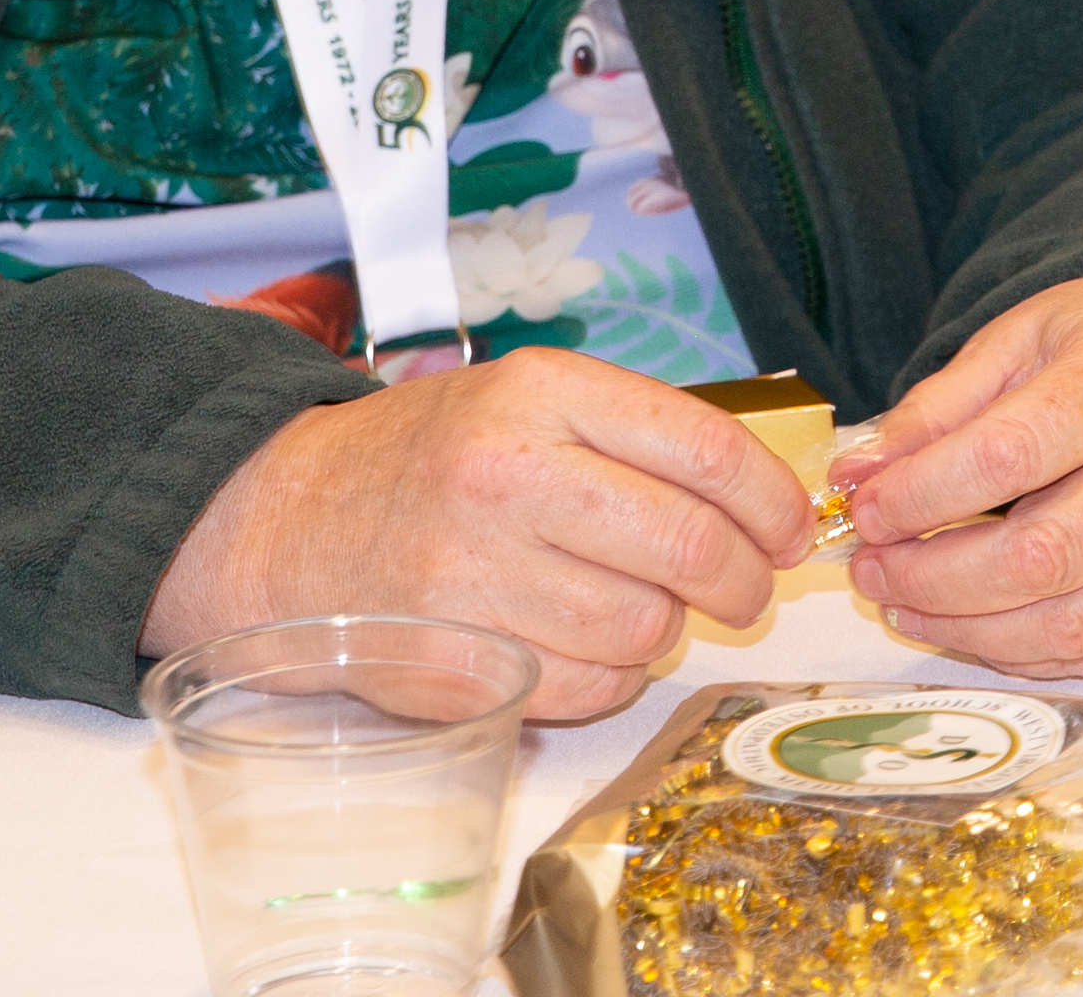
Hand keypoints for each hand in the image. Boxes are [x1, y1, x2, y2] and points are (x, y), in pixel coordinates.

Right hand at [142, 351, 817, 721]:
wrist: (289, 522)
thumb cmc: (436, 460)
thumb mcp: (530, 401)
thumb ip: (640, 437)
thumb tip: (768, 506)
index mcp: (542, 394)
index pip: (707, 452)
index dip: (774, 502)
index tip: (792, 530)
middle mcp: (509, 477)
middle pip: (690, 549)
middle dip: (745, 581)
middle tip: (747, 589)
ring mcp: (475, 575)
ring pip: (646, 629)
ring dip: (665, 631)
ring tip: (638, 607)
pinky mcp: (453, 663)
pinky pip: (587, 688)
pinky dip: (609, 677)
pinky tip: (583, 645)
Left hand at [839, 272, 1082, 678]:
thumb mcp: (1023, 340)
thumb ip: (937, 408)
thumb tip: (858, 478)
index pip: (1010, 453)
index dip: (923, 495)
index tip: (867, 511)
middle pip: (1042, 556)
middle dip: (934, 578)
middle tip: (873, 571)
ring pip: (1073, 624)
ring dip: (970, 630)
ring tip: (909, 605)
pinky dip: (1029, 654)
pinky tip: (981, 624)